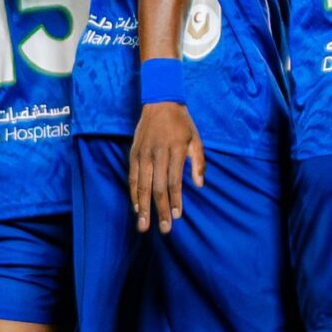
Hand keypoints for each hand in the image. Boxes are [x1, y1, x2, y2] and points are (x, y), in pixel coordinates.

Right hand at [129, 100, 206, 233]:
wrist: (160, 102)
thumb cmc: (182, 123)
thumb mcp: (196, 139)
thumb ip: (198, 162)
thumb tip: (199, 185)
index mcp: (174, 150)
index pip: (174, 181)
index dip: (175, 200)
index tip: (176, 216)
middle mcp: (157, 154)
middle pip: (158, 188)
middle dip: (160, 210)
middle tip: (163, 229)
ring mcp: (143, 154)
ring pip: (142, 186)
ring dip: (143, 207)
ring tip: (144, 225)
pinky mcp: (133, 153)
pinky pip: (132, 177)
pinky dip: (133, 193)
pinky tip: (136, 207)